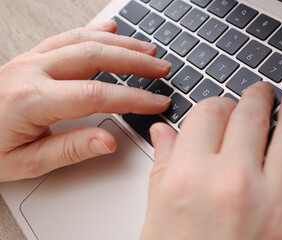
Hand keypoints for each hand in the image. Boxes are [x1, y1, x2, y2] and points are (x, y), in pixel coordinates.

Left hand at [0, 20, 170, 180]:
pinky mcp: (30, 59)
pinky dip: (93, 31)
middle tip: (160, 68)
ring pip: (83, 41)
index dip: (132, 98)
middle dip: (134, 62)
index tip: (156, 102)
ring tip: (146, 50)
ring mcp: (30, 60)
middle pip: (95, 56)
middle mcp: (31, 71)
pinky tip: (110, 29)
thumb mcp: (26, 163)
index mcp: (31, 100)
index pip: (96, 94)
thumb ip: (70, 149)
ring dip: (120, 43)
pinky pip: (66, 37)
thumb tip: (109, 140)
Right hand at [141, 82, 281, 239]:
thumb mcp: (157, 218)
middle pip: (250, 115)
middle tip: (259, 93)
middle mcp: (234, 187)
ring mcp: (279, 209)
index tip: (221, 110)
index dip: (216, 105)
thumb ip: (163, 167)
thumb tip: (164, 133)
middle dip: (254, 98)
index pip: (208, 113)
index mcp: (189, 180)